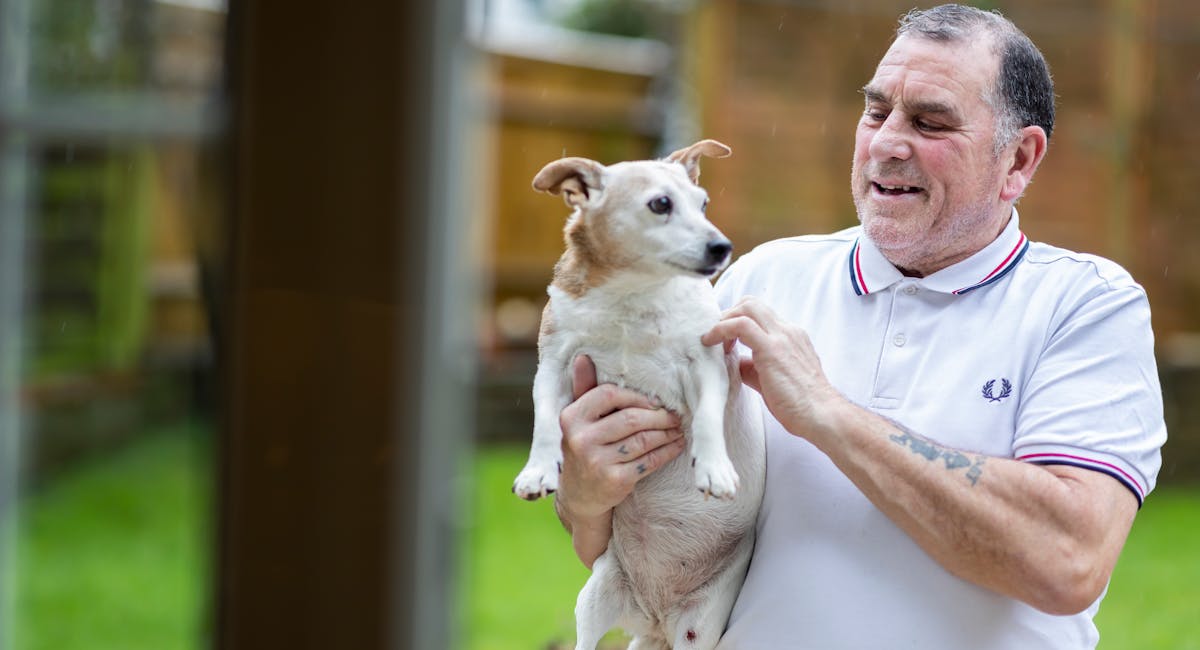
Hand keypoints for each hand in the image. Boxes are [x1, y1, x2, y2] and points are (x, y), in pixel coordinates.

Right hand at [556, 355, 684, 521]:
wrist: (579, 495)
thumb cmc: (584, 446)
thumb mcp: (578, 419)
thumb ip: (584, 388)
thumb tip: (583, 357)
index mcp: (571, 417)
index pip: (608, 395)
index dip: (636, 395)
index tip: (654, 400)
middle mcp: (581, 439)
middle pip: (630, 419)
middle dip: (658, 415)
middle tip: (675, 413)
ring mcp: (597, 462)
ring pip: (643, 440)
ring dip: (666, 433)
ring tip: (678, 427)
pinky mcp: (614, 481)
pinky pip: (649, 461)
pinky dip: (667, 451)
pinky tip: (676, 444)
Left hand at [701, 297, 845, 438]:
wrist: (822, 416)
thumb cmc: (800, 404)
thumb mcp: (773, 379)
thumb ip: (754, 367)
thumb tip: (735, 363)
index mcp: (791, 337)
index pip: (760, 314)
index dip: (736, 320)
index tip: (723, 339)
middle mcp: (788, 331)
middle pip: (751, 304)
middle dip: (727, 315)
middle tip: (715, 336)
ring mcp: (782, 337)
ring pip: (747, 307)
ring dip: (723, 320)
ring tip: (711, 340)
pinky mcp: (772, 349)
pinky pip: (741, 325)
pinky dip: (721, 329)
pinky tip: (711, 342)